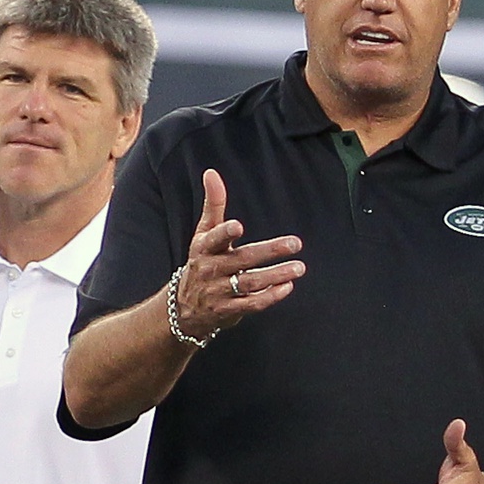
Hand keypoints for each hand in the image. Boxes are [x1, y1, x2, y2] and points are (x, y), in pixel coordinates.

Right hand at [171, 169, 305, 342]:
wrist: (184, 307)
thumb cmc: (201, 261)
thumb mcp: (203, 233)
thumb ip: (213, 204)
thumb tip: (211, 172)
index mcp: (204, 248)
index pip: (213, 239)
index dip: (224, 233)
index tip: (238, 226)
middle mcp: (211, 270)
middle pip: (242, 260)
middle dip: (269, 251)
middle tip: (295, 243)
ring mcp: (219, 292)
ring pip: (250, 283)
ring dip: (276, 275)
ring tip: (299, 267)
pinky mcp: (229, 310)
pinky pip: (252, 304)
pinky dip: (270, 296)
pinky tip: (287, 287)